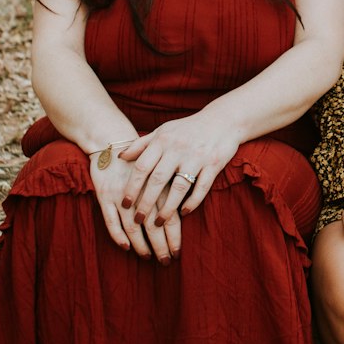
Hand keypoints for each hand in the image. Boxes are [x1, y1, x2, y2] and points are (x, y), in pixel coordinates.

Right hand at [88, 149, 177, 260]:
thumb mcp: (162, 167)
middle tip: (165, 261)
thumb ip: (172, 187)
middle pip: (153, 225)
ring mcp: (121, 195)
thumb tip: (187, 210)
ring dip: (141, 245)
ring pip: (132, 226)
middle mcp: (141, 191)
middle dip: (160, 246)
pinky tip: (126, 247)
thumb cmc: (143, 157)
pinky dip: (118, 235)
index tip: (178, 253)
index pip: (170, 216)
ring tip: (148, 257)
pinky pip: (111, 221)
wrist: (113, 139)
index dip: (174, 237)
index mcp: (159, 185)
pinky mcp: (104, 196)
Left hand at [117, 110, 240, 245]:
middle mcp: (178, 148)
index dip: (132, 186)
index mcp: (163, 140)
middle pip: (158, 179)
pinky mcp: (214, 164)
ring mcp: (197, 157)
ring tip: (158, 223)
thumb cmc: (188, 128)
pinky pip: (202, 187)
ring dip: (168, 208)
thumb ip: (141, 144)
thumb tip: (120, 157)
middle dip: (146, 202)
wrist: (222, 120)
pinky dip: (192, 202)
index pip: (142, 166)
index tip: (124, 204)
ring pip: (179, 187)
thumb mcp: (163, 131)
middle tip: (138, 220)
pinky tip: (183, 213)